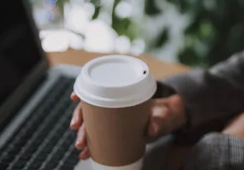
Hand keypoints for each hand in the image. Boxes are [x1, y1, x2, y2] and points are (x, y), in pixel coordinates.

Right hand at [70, 92, 186, 160]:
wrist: (169, 120)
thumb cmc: (164, 112)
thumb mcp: (164, 113)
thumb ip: (160, 119)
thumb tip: (153, 127)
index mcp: (123, 94)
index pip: (99, 89)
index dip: (85, 92)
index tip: (74, 98)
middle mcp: (115, 105)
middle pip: (91, 109)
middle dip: (80, 121)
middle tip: (78, 133)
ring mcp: (114, 119)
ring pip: (91, 124)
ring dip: (83, 135)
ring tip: (81, 148)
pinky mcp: (116, 132)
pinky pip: (99, 136)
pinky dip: (91, 145)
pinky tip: (86, 153)